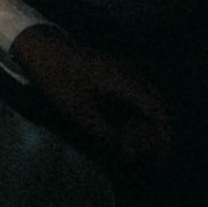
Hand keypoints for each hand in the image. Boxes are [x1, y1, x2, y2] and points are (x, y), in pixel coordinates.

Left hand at [11, 26, 173, 165]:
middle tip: (154, 155)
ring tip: (137, 145)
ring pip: (147, 99)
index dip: (164, 136)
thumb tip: (131, 155)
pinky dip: (136, 113)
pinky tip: (125, 128)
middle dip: (159, 131)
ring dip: (146, 122)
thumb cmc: (60, 79)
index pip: (158, 111)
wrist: (42, 48)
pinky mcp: (113, 72)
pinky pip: (135, 94)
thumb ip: (108, 135)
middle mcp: (130, 74)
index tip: (163, 158)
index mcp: (126, 82)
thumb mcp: (81, 113)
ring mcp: (122, 71)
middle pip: (157, 105)